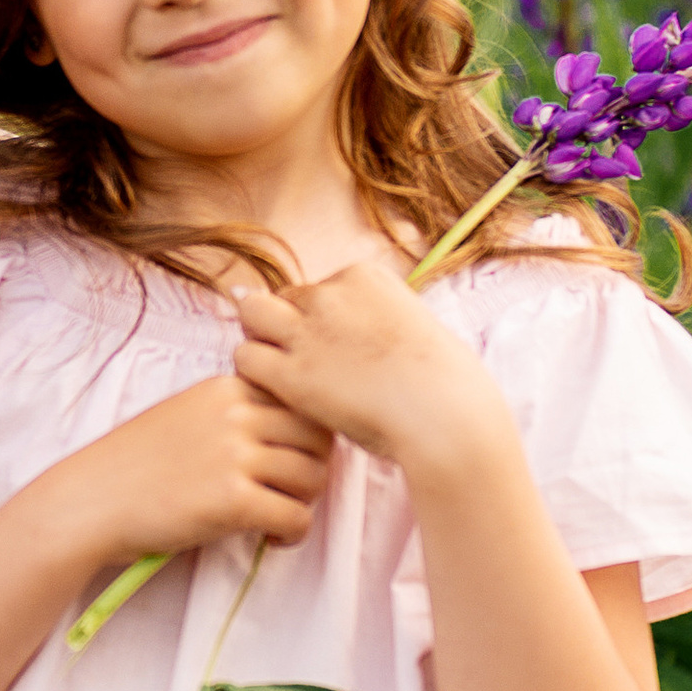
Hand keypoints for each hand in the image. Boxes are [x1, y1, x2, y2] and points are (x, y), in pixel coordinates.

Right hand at [56, 374, 331, 566]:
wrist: (89, 502)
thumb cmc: (132, 465)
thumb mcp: (186, 415)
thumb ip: (233, 413)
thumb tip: (292, 434)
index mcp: (225, 388)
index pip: (302, 401)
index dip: (308, 436)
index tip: (290, 460)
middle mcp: (235, 414)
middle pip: (318, 437)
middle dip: (314, 468)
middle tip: (292, 492)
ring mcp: (235, 456)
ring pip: (313, 478)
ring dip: (304, 503)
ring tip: (278, 516)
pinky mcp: (233, 500)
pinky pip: (297, 517)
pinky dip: (293, 533)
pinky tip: (271, 538)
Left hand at [234, 261, 494, 471]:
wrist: (445, 415)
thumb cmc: (446, 384)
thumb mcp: (416, 328)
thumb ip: (382, 322)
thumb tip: (374, 338)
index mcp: (364, 275)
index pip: (319, 287)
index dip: (319, 319)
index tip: (336, 348)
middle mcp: (330, 293)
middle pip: (281, 296)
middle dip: (282, 323)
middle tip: (294, 358)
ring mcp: (307, 330)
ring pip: (250, 313)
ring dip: (258, 339)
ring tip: (275, 372)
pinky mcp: (291, 372)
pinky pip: (245, 357)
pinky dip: (252, 375)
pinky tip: (274, 396)